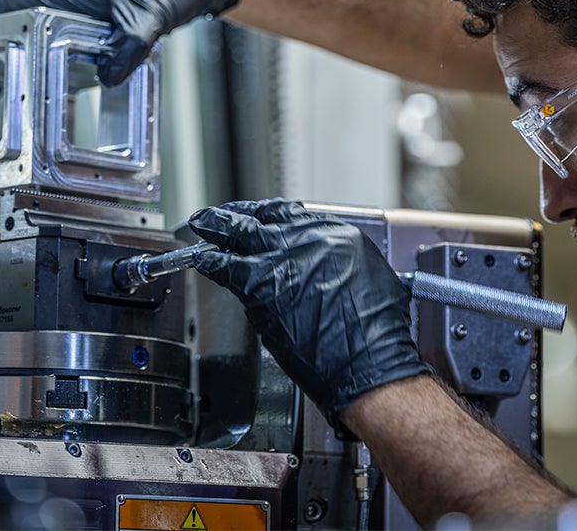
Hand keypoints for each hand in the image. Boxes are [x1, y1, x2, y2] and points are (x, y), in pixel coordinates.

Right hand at [0, 0, 239, 85]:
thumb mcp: (150, 14)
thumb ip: (130, 43)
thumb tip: (108, 76)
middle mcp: (66, 6)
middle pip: (6, 20)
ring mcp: (79, 21)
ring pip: (29, 39)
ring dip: (6, 60)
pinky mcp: (96, 33)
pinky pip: (57, 53)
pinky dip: (44, 72)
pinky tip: (43, 97)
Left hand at [189, 199, 430, 425]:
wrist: (366, 362)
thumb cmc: (375, 332)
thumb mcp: (368, 276)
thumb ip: (336, 262)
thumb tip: (316, 264)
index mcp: (335, 235)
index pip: (290, 214)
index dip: (265, 213)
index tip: (254, 214)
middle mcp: (306, 241)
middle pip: (259, 219)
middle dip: (233, 215)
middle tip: (216, 215)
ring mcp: (281, 262)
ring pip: (238, 237)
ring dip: (216, 229)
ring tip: (201, 225)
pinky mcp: (260, 289)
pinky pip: (227, 270)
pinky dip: (212, 264)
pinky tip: (203, 262)